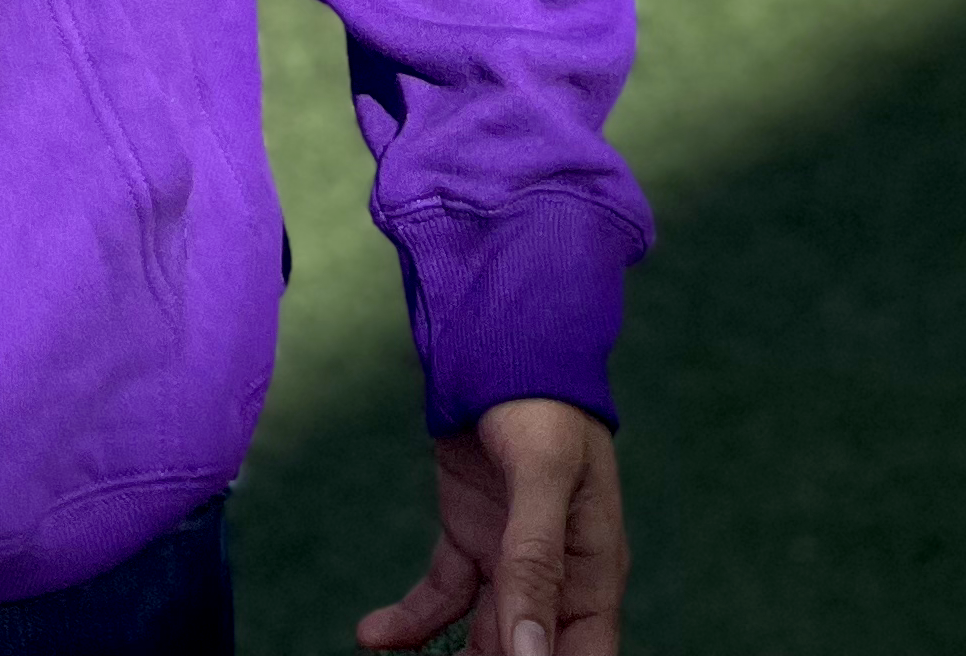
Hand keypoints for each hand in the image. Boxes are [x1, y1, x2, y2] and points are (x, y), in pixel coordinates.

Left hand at [357, 399, 625, 655]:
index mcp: (592, 571)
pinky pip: (443, 598)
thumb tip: (531, 655)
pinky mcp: (470, 539)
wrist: (501, 340)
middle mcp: (554, 577)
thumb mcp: (544, 476)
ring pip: (482, 637)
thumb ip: (536, 563)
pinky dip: (410, 623)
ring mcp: (509, 560)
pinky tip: (373, 636)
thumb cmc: (543, 403)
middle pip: (526, 653)